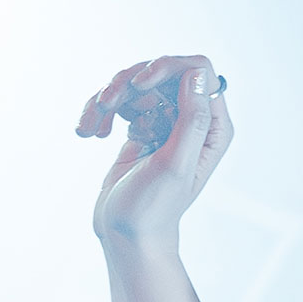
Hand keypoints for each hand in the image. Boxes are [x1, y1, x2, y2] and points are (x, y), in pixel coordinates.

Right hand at [78, 54, 231, 249]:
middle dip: (129, 82)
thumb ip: (191, 120)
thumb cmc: (154, 207)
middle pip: (162, 71)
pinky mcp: (140, 126)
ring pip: (135, 81)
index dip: (167, 68)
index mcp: (213, 129)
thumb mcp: (174, 164)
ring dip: (108, 97)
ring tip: (92, 127)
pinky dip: (99, 110)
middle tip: (106, 104)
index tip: (140, 85)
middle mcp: (194, 121)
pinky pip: (119, 99)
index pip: (199, 70)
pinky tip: (89, 132)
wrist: (127, 233)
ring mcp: (165, 121)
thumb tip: (197, 74)